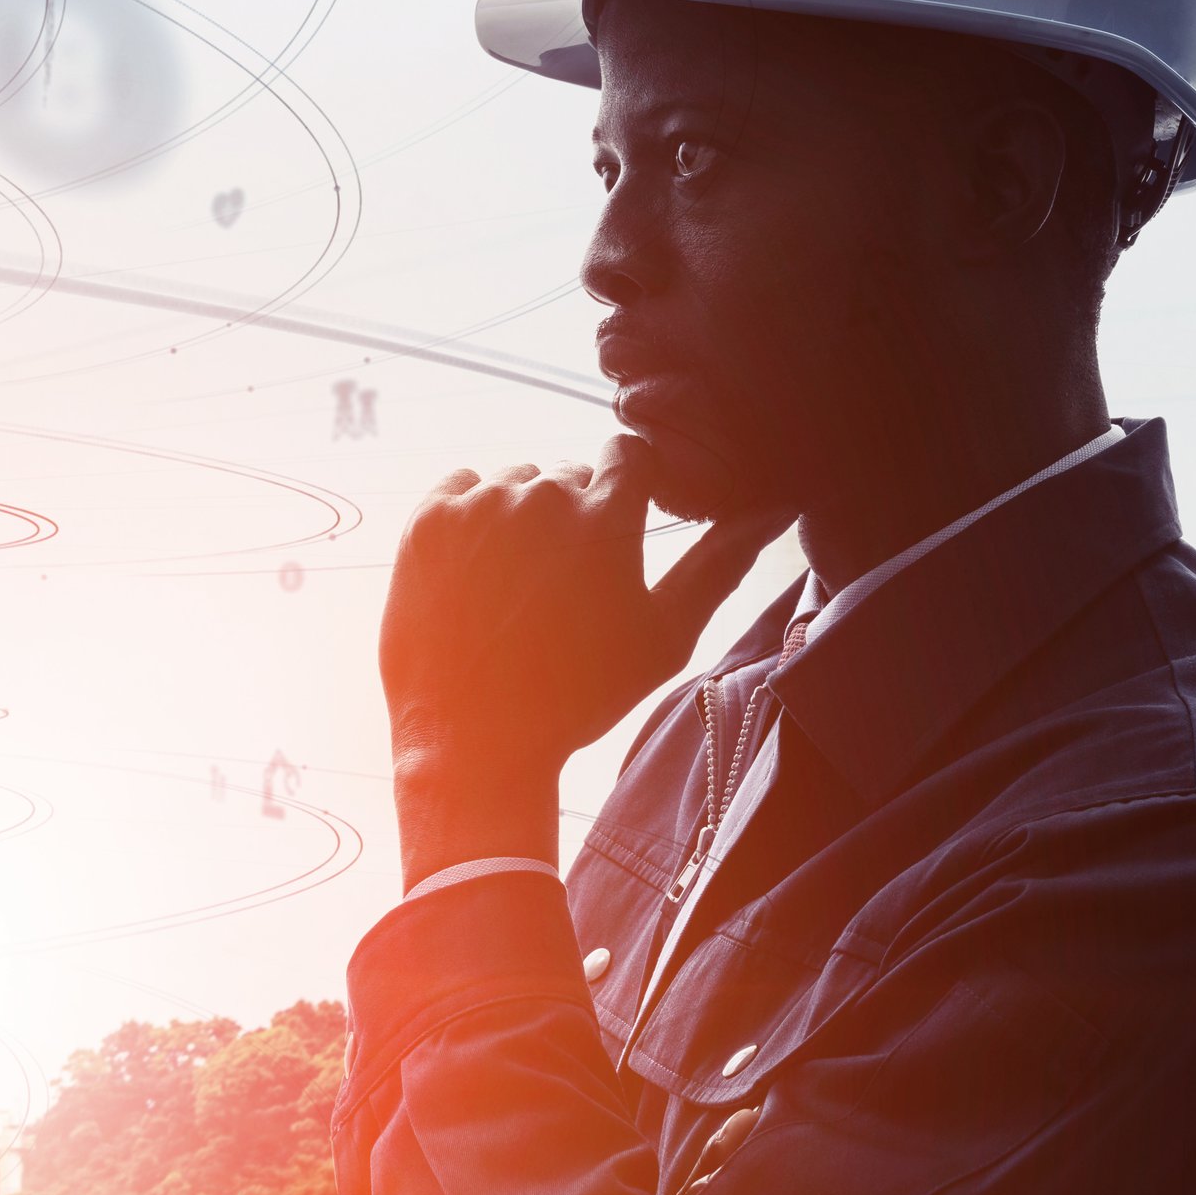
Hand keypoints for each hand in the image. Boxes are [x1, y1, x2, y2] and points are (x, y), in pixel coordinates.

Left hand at [380, 437, 786, 885]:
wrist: (472, 739)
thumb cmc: (578, 696)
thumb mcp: (664, 637)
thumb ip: (718, 564)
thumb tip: (769, 511)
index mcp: (607, 513)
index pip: (628, 454)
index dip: (628, 489)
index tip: (618, 531)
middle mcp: (542, 493)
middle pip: (570, 475)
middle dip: (575, 515)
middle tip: (565, 587)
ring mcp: (478, 504)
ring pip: (515, 483)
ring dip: (521, 516)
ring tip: (518, 589)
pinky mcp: (427, 519)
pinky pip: (460, 487)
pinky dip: (470, 518)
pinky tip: (477, 574)